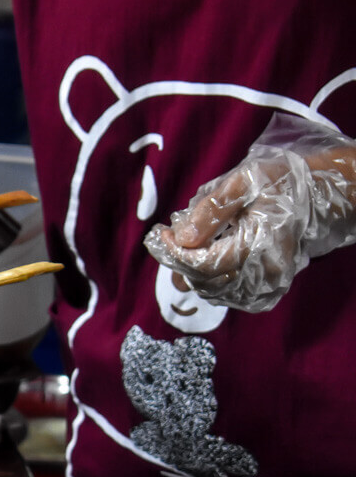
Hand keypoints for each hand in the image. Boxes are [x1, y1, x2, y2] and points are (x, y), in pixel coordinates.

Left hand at [144, 114, 355, 311]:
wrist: (314, 194)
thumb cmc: (277, 182)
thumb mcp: (242, 182)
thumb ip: (211, 210)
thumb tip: (182, 237)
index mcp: (262, 245)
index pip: (205, 263)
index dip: (176, 252)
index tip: (161, 234)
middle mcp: (267, 273)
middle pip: (206, 281)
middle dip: (179, 261)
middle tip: (167, 239)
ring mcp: (268, 286)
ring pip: (213, 291)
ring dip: (191, 272)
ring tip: (186, 245)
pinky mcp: (267, 291)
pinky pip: (228, 294)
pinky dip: (209, 280)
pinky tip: (204, 259)